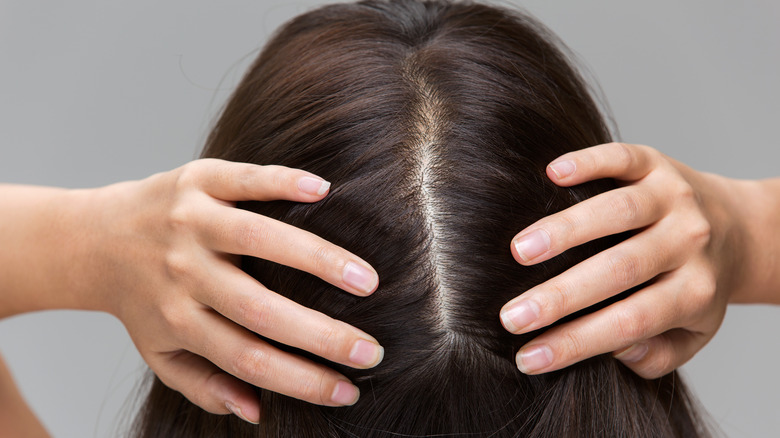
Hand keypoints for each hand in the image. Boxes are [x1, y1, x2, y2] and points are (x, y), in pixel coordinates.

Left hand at [82, 159, 382, 422]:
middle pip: (259, 310)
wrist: (95, 238)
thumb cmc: (142, 300)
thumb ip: (204, 386)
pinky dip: (283, 183)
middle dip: (322, 335)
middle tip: (372, 349)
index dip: (300, 380)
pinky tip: (324, 191)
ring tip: (367, 280)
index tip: (348, 392)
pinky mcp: (196, 181)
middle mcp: (184, 273)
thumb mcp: (161, 353)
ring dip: (318, 260)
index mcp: (179, 320)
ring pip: (259, 240)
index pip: (248, 360)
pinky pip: (243, 180)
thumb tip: (256, 411)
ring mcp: (190, 223)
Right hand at [499, 142, 750, 377]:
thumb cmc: (697, 286)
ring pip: (618, 212)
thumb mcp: (694, 333)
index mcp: (695, 291)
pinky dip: (588, 162)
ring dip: (565, 231)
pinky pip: (623, 158)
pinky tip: (551, 172)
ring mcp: (673, 197)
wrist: (739, 227)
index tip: (528, 358)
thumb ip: (658, 355)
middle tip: (511, 316)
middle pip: (620, 270)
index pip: (631, 323)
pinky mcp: (656, 163)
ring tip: (519, 251)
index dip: (577, 342)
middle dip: (561, 296)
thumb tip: (617, 350)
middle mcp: (688, 242)